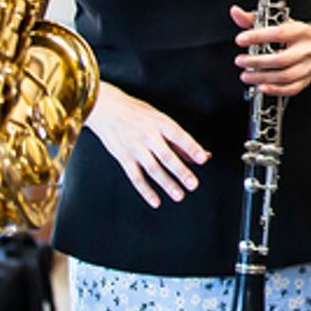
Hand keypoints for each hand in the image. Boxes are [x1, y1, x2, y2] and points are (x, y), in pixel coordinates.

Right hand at [84, 84, 209, 208]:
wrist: (107, 109)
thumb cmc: (138, 113)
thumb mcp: (161, 120)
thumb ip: (181, 141)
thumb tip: (203, 155)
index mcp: (162, 123)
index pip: (180, 137)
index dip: (192, 148)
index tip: (203, 159)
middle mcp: (149, 136)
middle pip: (167, 156)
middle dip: (181, 172)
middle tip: (193, 184)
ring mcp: (135, 148)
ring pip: (153, 169)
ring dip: (167, 184)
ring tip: (179, 195)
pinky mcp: (123, 157)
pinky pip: (136, 177)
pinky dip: (145, 191)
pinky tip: (155, 200)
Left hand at [231, 6, 310, 96]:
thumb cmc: (299, 34)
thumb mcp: (281, 22)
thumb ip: (255, 19)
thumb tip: (236, 13)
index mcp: (301, 31)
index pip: (279, 34)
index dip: (258, 37)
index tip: (241, 39)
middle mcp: (306, 49)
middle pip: (281, 59)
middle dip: (257, 62)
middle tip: (240, 60)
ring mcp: (308, 66)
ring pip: (285, 76)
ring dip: (262, 77)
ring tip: (246, 75)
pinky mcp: (307, 79)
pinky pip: (291, 88)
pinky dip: (275, 89)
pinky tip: (261, 86)